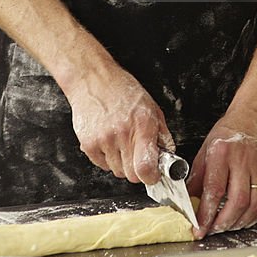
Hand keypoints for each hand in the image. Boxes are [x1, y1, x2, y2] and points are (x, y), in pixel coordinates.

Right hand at [66, 63, 173, 184]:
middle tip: (136, 153)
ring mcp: (104, 140)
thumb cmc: (122, 89)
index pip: (146, 168)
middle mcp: (123, 134)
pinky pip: (102, 165)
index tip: (153, 174)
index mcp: (142, 125)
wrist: (93, 79)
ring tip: (120, 141)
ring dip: (121, 163)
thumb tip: (167, 156)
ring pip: (117, 171)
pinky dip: (106, 158)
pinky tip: (108, 140)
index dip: (151, 176)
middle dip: (137, 169)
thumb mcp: (151, 107)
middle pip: (132, 175)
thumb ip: (162, 134)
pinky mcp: (88, 144)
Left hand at [186, 110, 256, 236]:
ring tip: (225, 227)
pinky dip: (252, 218)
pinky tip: (241, 220)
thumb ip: (197, 177)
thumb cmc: (228, 134)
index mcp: (222, 152)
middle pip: (237, 201)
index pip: (214, 189)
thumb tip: (187, 203)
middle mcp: (242, 160)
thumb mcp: (205, 150)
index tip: (198, 229)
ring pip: (253, 206)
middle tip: (212, 230)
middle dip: (223, 223)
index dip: (206, 214)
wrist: (255, 118)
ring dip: (238, 223)